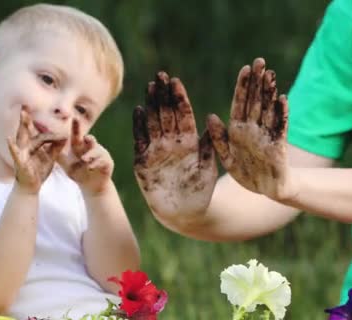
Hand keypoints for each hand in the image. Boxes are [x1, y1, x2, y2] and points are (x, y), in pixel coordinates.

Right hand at [7, 109, 66, 193]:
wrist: (31, 187)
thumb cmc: (39, 171)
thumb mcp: (50, 157)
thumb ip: (57, 147)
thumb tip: (65, 136)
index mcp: (34, 146)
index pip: (40, 133)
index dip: (46, 127)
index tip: (44, 116)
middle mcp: (26, 147)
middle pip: (26, 130)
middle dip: (26, 119)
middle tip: (26, 105)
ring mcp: (21, 154)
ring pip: (21, 138)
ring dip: (22, 127)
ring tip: (22, 115)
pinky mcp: (19, 162)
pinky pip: (15, 154)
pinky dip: (12, 147)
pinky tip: (8, 139)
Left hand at [58, 120, 113, 195]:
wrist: (91, 186)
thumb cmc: (78, 172)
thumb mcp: (65, 164)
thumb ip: (57, 154)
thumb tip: (42, 145)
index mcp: (80, 146)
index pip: (77, 135)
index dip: (76, 127)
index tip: (74, 117)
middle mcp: (92, 148)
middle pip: (91, 140)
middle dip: (89, 138)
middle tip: (86, 137)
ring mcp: (101, 155)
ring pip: (97, 151)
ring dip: (91, 155)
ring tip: (84, 159)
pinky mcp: (108, 163)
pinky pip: (103, 161)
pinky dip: (96, 163)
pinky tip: (90, 167)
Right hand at [133, 72, 216, 218]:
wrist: (183, 213)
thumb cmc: (200, 191)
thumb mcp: (208, 167)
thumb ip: (209, 146)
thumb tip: (213, 119)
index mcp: (189, 141)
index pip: (182, 114)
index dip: (179, 98)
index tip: (176, 81)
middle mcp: (172, 142)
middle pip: (166, 114)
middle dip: (163, 95)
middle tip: (160, 76)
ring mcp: (156, 150)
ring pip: (153, 122)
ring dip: (151, 105)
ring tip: (150, 86)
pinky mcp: (143, 162)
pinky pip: (141, 140)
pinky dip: (139, 126)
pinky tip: (139, 111)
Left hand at [207, 58, 292, 199]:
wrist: (267, 191)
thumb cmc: (247, 174)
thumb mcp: (226, 157)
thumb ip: (218, 138)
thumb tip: (210, 116)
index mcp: (238, 130)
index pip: (240, 103)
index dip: (243, 86)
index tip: (246, 68)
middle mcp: (253, 130)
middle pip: (256, 101)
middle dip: (258, 82)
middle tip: (261, 61)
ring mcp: (266, 137)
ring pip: (268, 110)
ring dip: (270, 93)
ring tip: (271, 75)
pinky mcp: (278, 147)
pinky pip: (279, 128)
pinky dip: (281, 114)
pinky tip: (282, 99)